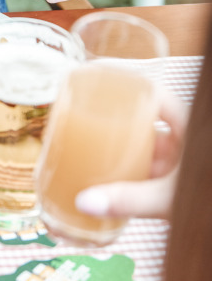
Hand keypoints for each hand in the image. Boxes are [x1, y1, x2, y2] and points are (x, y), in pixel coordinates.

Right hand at [75, 89, 188, 219]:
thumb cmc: (210, 195)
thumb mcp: (170, 196)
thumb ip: (130, 200)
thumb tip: (84, 201)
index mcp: (188, 126)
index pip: (151, 91)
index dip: (123, 82)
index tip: (94, 78)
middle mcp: (185, 139)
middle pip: (144, 118)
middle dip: (113, 120)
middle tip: (81, 119)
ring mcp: (183, 161)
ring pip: (147, 146)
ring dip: (122, 150)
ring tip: (88, 151)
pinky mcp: (180, 183)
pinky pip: (151, 171)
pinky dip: (132, 173)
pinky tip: (112, 182)